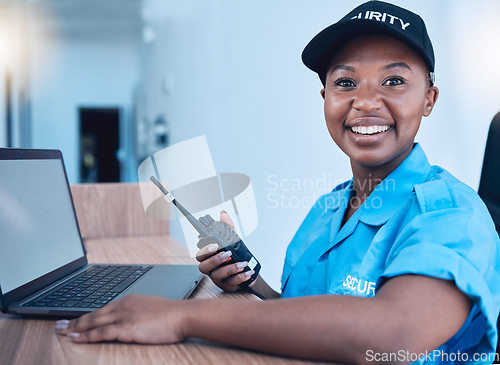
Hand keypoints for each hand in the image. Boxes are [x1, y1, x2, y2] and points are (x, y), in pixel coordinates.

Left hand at [56, 294, 185, 343]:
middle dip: (74, 321)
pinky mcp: (126, 328)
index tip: (74, 319)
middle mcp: (123, 306)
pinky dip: (86, 336)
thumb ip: (138, 313)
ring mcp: (124, 316)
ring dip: (75, 328)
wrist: (182, 315)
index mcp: (129, 300)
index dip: (86, 315)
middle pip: (93, 314)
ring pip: (93, 322)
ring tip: (62, 333)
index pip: (102, 308)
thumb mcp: (151, 309)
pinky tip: (76, 339)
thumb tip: (132, 320)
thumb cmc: (172, 314)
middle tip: (58, 325)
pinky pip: (101, 333)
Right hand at [196, 211, 254, 291]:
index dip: (204, 251)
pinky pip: (230, 283)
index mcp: (210, 257)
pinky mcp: (228, 286)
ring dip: (230, 268)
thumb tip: (223, 214)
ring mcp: (218, 278)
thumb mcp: (234, 240)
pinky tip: (247, 272)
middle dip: (214, 260)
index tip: (214, 245)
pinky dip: (239, 277)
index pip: (200, 255)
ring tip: (242, 263)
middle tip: (227, 253)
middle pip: (203, 267)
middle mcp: (211, 269)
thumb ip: (228, 227)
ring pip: (217, 276)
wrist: (250, 270)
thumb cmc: (237, 255)